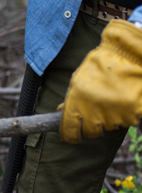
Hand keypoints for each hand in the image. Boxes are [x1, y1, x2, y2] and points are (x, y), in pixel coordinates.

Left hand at [59, 19, 141, 142]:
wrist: (127, 56)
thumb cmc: (99, 66)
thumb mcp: (78, 80)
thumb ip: (70, 99)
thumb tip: (60, 112)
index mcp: (76, 103)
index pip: (69, 131)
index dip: (70, 136)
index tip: (72, 136)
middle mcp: (94, 113)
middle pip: (91, 132)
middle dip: (91, 126)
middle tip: (95, 113)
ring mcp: (114, 116)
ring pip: (109, 126)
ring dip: (109, 118)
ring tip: (111, 99)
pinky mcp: (132, 115)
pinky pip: (126, 121)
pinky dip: (125, 114)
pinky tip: (123, 99)